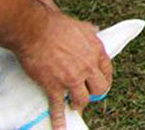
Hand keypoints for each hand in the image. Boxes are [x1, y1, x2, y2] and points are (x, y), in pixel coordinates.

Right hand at [16, 7, 111, 129]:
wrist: (36, 30)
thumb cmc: (57, 25)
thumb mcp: (81, 25)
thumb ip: (90, 30)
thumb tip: (95, 29)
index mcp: (96, 51)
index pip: (108, 70)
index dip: (105, 78)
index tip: (100, 83)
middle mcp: (88, 66)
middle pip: (99, 87)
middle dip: (94, 93)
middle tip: (88, 95)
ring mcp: (72, 78)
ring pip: (83, 99)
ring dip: (79, 104)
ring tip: (74, 105)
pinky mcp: (55, 86)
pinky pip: (58, 107)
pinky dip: (59, 119)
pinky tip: (60, 128)